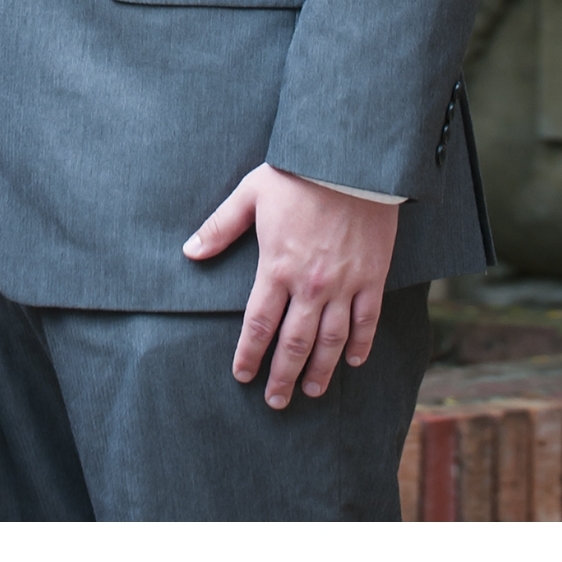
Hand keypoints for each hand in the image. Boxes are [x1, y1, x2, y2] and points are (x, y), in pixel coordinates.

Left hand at [184, 160, 398, 404]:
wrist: (349, 160)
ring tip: (311, 391)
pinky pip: (366, 321)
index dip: (249, 354)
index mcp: (276, 266)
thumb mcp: (251, 194)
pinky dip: (360, 345)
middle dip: (282, 376)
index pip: (258, 324)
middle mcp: (309, 285)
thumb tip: (190, 251)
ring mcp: (343, 284)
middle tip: (276, 401)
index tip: (242, 374)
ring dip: (319, 370)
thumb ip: (220, 227)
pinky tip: (352, 361)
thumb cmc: (298, 173)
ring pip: (330, 341)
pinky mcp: (372, 277)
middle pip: (294, 343)